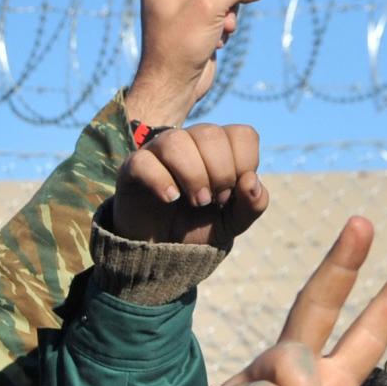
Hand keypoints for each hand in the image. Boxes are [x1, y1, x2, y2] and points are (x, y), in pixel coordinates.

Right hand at [109, 124, 266, 246]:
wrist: (162, 252)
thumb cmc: (199, 228)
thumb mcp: (234, 222)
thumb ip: (254, 204)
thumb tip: (251, 180)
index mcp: (218, 147)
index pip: (241, 134)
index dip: (244, 163)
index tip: (232, 192)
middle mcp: (189, 142)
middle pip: (210, 134)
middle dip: (219, 172)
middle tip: (212, 200)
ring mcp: (158, 152)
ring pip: (176, 141)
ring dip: (192, 175)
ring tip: (195, 201)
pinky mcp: (133, 167)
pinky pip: (144, 161)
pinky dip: (161, 181)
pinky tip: (170, 199)